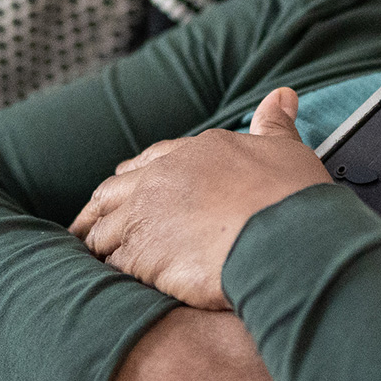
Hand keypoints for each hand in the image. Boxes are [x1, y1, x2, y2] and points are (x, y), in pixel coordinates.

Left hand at [70, 87, 331, 308]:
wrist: (284, 238)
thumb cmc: (291, 198)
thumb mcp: (286, 150)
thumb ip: (274, 124)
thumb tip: (282, 94)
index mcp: (193, 152)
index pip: (149, 161)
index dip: (137, 177)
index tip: (130, 189)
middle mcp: (161, 179)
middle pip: (113, 193)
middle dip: (100, 210)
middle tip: (89, 226)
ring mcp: (145, 216)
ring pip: (103, 230)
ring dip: (98, 245)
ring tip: (92, 262)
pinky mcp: (141, 256)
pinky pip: (110, 265)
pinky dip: (108, 274)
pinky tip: (110, 285)